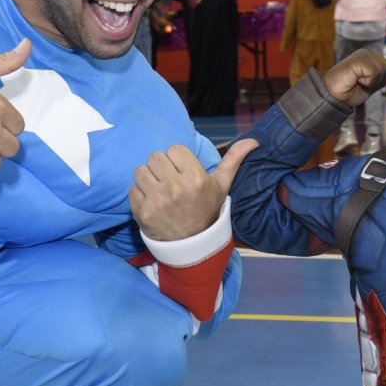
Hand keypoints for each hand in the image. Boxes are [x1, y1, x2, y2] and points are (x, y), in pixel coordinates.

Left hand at [130, 139, 258, 240]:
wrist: (193, 244)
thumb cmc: (206, 209)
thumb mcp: (222, 186)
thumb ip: (234, 160)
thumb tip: (253, 140)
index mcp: (196, 179)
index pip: (174, 149)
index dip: (177, 159)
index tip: (182, 172)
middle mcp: (176, 188)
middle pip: (155, 157)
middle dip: (161, 167)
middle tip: (168, 181)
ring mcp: (158, 200)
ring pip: (140, 170)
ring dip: (148, 179)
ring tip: (159, 190)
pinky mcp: (142, 212)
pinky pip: (132, 189)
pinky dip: (139, 195)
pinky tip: (152, 203)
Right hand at [321, 48, 385, 107]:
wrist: (332, 97)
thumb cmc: (349, 92)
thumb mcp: (370, 84)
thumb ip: (380, 76)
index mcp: (370, 57)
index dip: (380, 81)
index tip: (365, 84)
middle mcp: (366, 53)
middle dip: (378, 81)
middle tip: (362, 83)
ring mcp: (362, 54)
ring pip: (383, 70)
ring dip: (372, 82)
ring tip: (358, 81)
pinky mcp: (358, 59)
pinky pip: (374, 73)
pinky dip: (367, 82)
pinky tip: (355, 80)